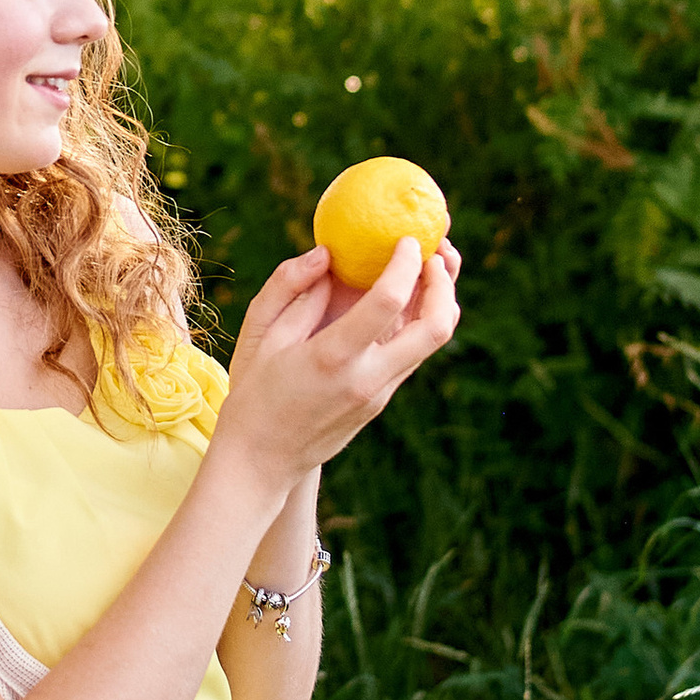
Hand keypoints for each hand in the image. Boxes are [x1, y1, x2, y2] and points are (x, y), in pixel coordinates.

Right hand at [210, 232, 460, 496]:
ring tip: (430, 265)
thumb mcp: (259, 335)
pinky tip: (407, 295)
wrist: (262, 461)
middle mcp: (368, 378)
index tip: (404, 237)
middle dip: (445, 283)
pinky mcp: (382, 400)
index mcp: (333, 357)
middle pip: (436, 327)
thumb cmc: (254, 394)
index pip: (388, 302)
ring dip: (441, 300)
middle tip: (436, 250)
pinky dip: (421, 319)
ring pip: (434, 342)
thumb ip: (289, 287)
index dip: (405, 264)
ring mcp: (380, 394)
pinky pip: (414, 353)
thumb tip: (327, 254)